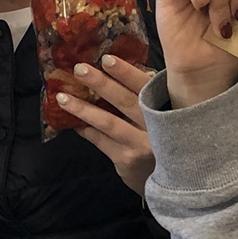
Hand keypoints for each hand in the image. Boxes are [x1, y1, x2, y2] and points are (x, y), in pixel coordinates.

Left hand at [57, 53, 157, 194]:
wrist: (174, 179)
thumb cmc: (166, 137)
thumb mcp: (166, 113)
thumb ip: (151, 94)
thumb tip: (127, 67)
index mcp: (166, 109)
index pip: (145, 87)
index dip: (126, 73)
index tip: (106, 59)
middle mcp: (156, 127)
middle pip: (124, 101)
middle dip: (100, 84)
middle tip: (79, 70)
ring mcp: (139, 145)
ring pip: (108, 122)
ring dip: (83, 108)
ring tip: (63, 97)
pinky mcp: (126, 160)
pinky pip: (100, 140)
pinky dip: (85, 129)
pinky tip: (72, 120)